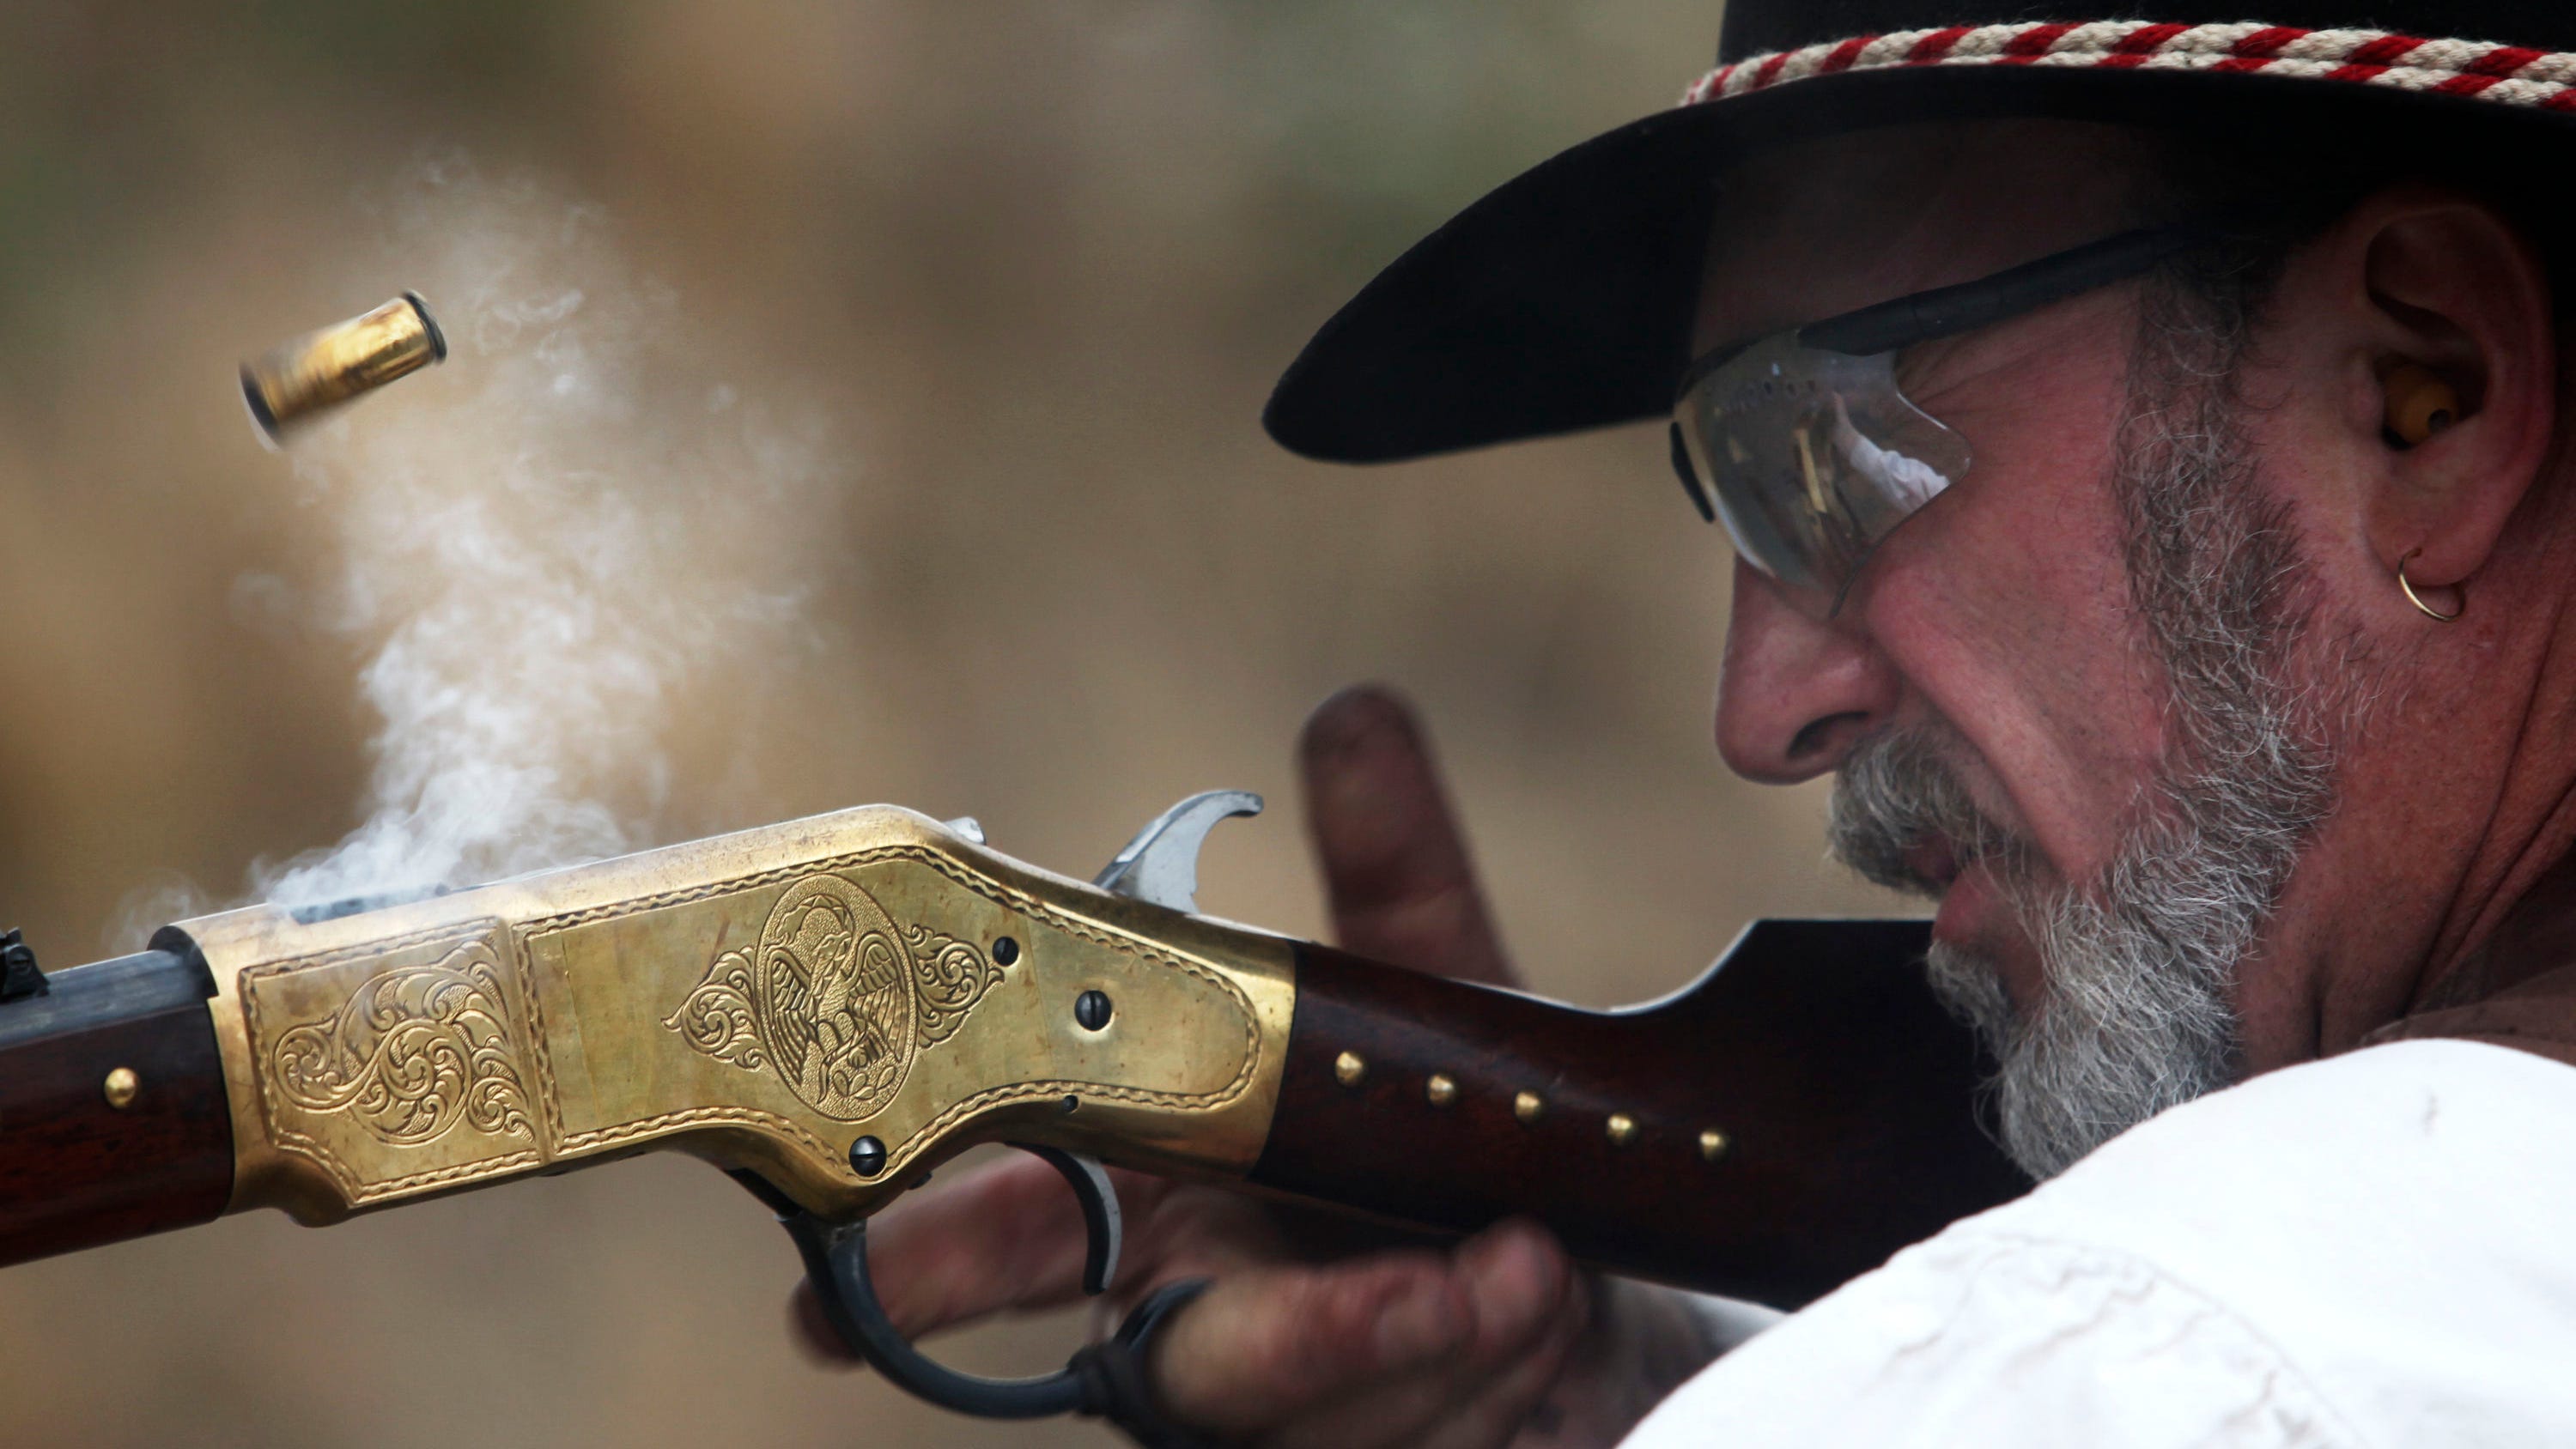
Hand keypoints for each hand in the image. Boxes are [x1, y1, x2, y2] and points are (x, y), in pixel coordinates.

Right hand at [792, 686, 1717, 1445]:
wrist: (1627, 1295)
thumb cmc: (1477, 1145)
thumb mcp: (1443, 989)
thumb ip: (1392, 868)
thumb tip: (1353, 713)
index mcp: (1175, 1198)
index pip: (1024, 1230)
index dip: (927, 1261)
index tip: (833, 1295)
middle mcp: (1212, 1303)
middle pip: (1123, 1344)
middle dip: (1128, 1339)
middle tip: (1127, 1317)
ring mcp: (1302, 1398)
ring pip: (1272, 1380)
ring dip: (1376, 1318)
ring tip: (1498, 1259)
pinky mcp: (1391, 1439)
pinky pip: (1404, 1411)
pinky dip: (1466, 1340)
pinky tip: (1529, 1278)